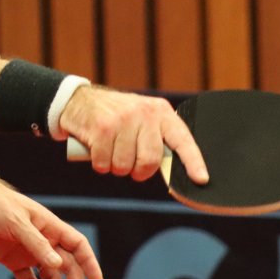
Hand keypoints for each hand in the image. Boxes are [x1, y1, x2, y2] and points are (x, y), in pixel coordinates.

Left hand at [0, 179, 102, 278]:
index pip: (77, 245)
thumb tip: (58, 265)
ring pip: (49, 277)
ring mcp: (29, 252)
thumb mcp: (17, 222)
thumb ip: (37, 244)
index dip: (89, 262)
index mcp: (50, 227)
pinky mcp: (14, 261)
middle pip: (67, 266)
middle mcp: (44, 241)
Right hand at [59, 84, 208, 183]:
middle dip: (139, 171)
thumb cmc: (114, 116)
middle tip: (130, 166)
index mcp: (160, 111)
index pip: (182, 139)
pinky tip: (96, 150)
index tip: (201, 179)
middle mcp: (144, 113)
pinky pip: (104, 163)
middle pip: (150, 160)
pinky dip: (99, 164)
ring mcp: (123, 119)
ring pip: (125, 165)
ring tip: (110, 152)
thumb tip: (172, 168)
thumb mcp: (141, 118)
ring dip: (115, 167)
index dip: (193, 161)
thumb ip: (156, 137)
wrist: (78, 99)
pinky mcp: (102, 128)